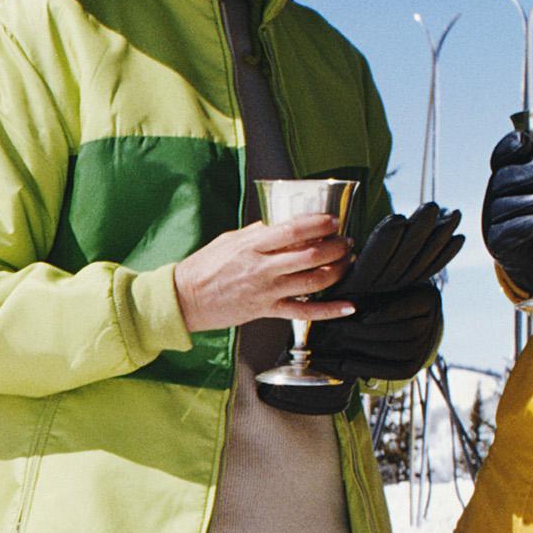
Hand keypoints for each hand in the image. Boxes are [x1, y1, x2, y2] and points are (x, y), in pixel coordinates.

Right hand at [173, 215, 352, 333]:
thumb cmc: (203, 268)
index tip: (332, 220)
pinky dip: (329, 310)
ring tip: (346, 262)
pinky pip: (304, 312)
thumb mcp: (230, 240)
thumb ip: (258, 232)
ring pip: (313, 282)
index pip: (294, 229)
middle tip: (345, 241)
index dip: (319, 223)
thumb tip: (283, 223)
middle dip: (336, 247)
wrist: (184, 299)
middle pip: (311, 255)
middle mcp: (262, 268)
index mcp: (252, 245)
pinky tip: (347, 306)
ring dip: (337, 270)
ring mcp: (267, 291)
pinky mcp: (267, 310)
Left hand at [310, 285, 443, 381]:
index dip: (382, 312)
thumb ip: (372, 293)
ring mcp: (426, 347)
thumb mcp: (384, 289)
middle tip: (340, 328)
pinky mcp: (415, 366)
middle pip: (403, 331)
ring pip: (398, 351)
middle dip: (368, 331)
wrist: (405, 320)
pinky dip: (369, 369)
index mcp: (428, 299)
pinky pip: (394, 371)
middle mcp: (433, 324)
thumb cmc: (387, 298)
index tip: (356, 313)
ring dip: (366, 348)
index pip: (406, 307)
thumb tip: (347, 302)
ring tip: (342, 342)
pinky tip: (346, 364)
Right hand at [481, 120, 532, 295]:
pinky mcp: (499, 245)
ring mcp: (496, 221)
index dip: (510, 147)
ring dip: (530, 199)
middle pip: (502, 178)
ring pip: (503, 206)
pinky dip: (521, 226)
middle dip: (524, 171)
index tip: (526, 140)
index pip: (503, 156)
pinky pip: (504, 234)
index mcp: (514, 176)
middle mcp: (499, 196)